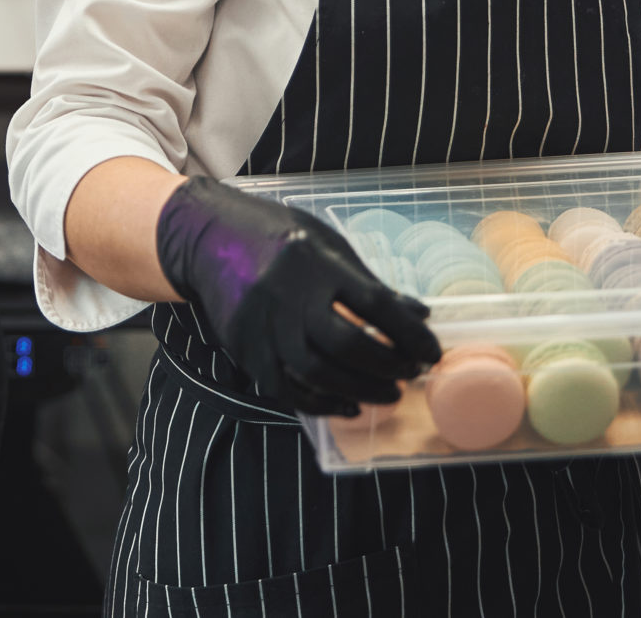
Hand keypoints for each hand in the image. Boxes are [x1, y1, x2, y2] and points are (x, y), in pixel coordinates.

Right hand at [154, 177, 439, 415]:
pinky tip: (348, 405)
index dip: (408, 333)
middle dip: (388, 366)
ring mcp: (262, 325)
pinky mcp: (245, 349)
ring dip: (361, 390)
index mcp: (314, 261)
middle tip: (411, 374)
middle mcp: (287, 294)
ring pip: (318, 373)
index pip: (374, 304)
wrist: (208, 238)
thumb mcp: (327, 244)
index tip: (431, 352)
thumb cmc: (276, 236)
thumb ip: (368, 283)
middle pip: (346, 344)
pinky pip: (288, 388)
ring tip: (389, 394)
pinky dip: (322, 403)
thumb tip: (417, 316)